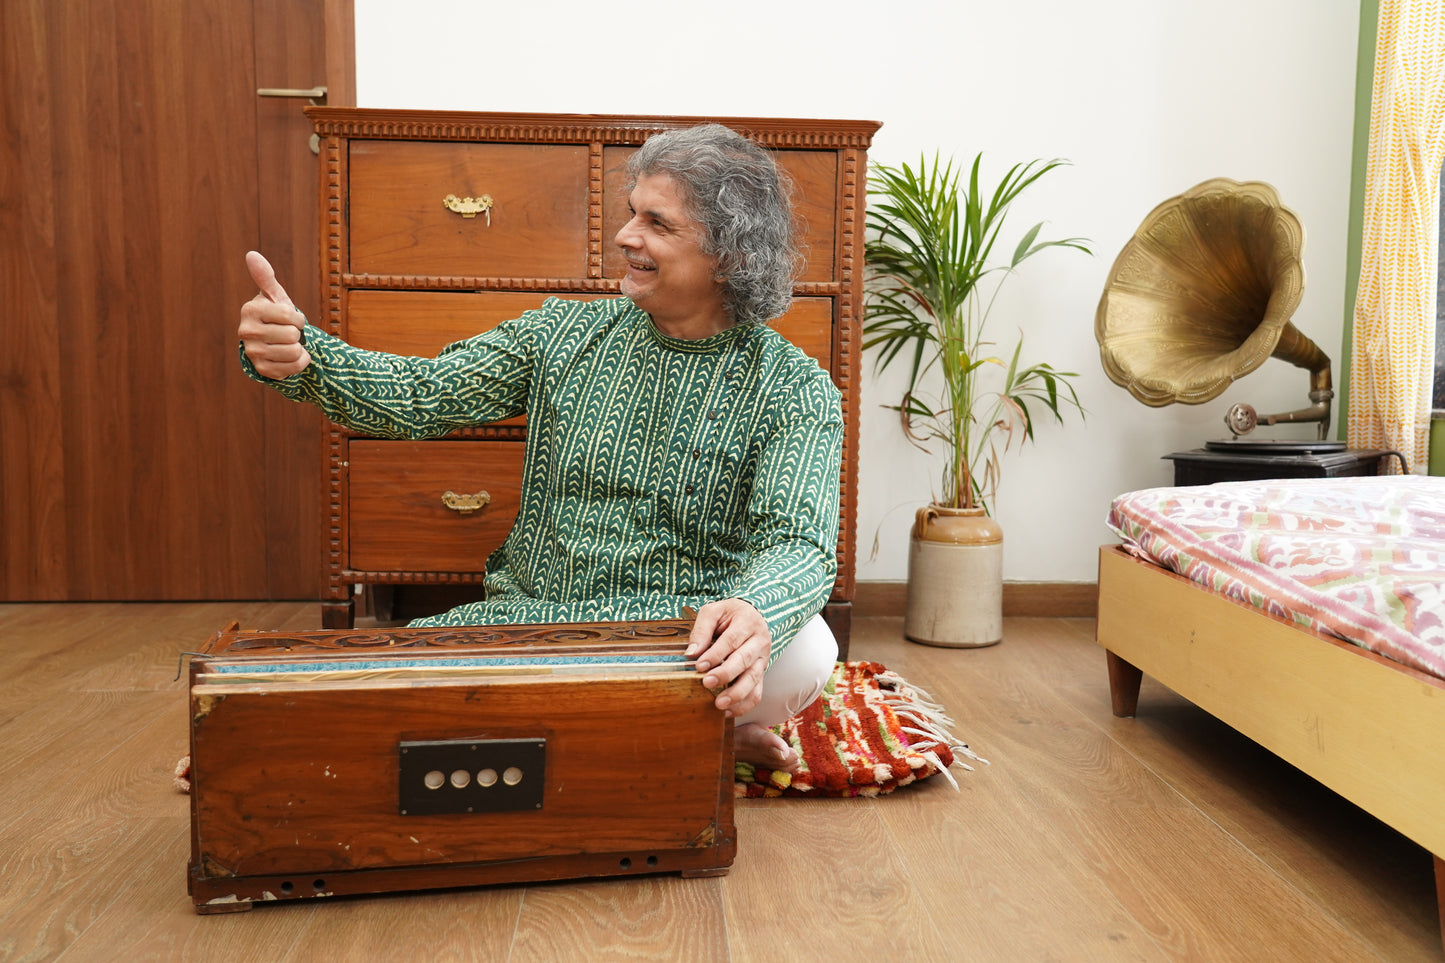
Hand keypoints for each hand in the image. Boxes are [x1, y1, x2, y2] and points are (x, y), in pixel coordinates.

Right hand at [238, 251, 310, 378]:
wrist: (273, 343)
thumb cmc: (276, 315)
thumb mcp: (274, 296)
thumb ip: (265, 276)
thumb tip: (251, 254)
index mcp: (250, 310)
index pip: (290, 316)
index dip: (298, 318)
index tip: (291, 318)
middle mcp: (246, 332)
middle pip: (292, 335)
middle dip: (297, 334)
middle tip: (287, 333)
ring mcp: (252, 352)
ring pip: (293, 352)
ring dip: (299, 348)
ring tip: (288, 344)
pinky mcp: (262, 370)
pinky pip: (294, 367)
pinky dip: (300, 362)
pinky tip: (290, 357)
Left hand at [686, 598, 771, 717]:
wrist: (752, 615)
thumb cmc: (730, 614)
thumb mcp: (714, 611)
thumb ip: (702, 629)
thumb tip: (691, 652)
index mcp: (748, 622)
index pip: (731, 640)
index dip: (716, 654)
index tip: (699, 666)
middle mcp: (759, 641)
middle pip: (744, 660)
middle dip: (725, 674)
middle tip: (707, 683)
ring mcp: (762, 659)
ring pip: (754, 679)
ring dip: (737, 694)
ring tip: (719, 704)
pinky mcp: (761, 673)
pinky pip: (757, 692)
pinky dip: (744, 705)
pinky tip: (728, 712)